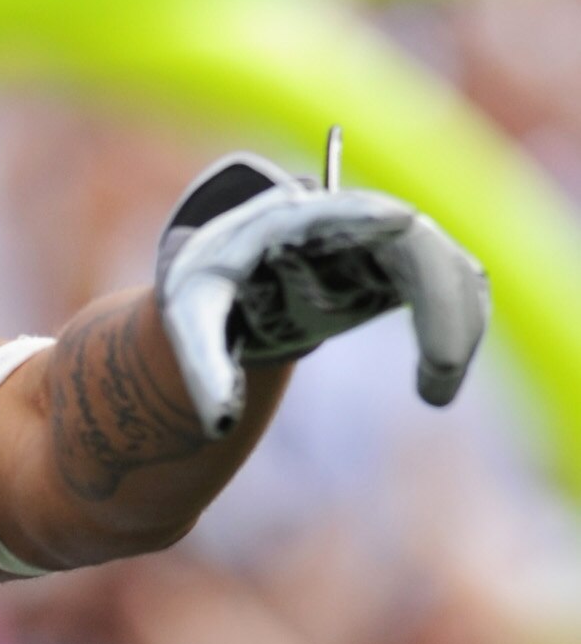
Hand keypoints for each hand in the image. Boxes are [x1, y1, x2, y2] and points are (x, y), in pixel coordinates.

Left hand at [155, 143, 488, 437]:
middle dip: (443, 304)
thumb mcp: (186, 320)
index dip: (390, 230)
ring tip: (434, 394)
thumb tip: (220, 428)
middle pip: (420, 243)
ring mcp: (381, 242)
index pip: (357, 215)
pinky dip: (455, 329)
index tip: (409, 245)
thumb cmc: (204, 287)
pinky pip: (445, 288)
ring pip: (446, 266)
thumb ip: (202, 369)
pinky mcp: (395, 268)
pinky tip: (435, 385)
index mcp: (300, 219)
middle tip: (436, 382)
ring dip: (458, 324)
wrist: (224, 275)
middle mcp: (352, 219)